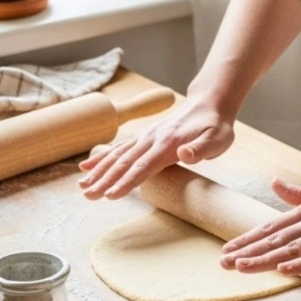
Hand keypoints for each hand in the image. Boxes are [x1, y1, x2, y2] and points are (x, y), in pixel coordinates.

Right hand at [78, 98, 234, 198]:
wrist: (209, 103)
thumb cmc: (216, 126)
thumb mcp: (218, 139)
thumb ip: (201, 149)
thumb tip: (185, 154)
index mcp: (168, 144)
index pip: (143, 167)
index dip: (127, 182)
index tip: (111, 195)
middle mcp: (152, 139)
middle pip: (124, 163)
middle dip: (105, 181)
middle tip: (88, 196)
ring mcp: (145, 137)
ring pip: (117, 156)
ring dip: (99, 172)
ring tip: (82, 187)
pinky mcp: (143, 137)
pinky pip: (118, 149)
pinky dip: (101, 158)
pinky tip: (87, 168)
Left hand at [220, 174, 300, 275]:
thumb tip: (275, 184)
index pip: (273, 226)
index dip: (249, 239)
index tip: (228, 250)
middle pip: (276, 239)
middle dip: (248, 252)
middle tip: (223, 264)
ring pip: (293, 249)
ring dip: (265, 259)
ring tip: (241, 268)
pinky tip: (284, 269)